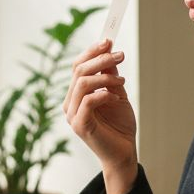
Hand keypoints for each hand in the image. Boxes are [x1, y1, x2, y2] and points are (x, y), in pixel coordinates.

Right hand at [63, 40, 137, 193]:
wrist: (124, 152)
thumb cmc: (119, 125)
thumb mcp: (117, 92)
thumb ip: (110, 75)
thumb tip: (109, 51)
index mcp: (76, 94)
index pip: (77, 66)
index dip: (91, 51)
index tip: (109, 41)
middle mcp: (70, 103)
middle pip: (79, 71)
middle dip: (100, 59)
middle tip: (120, 55)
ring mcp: (72, 115)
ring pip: (82, 83)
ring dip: (105, 76)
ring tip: (122, 81)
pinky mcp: (79, 125)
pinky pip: (88, 100)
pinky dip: (104, 93)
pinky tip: (116, 97)